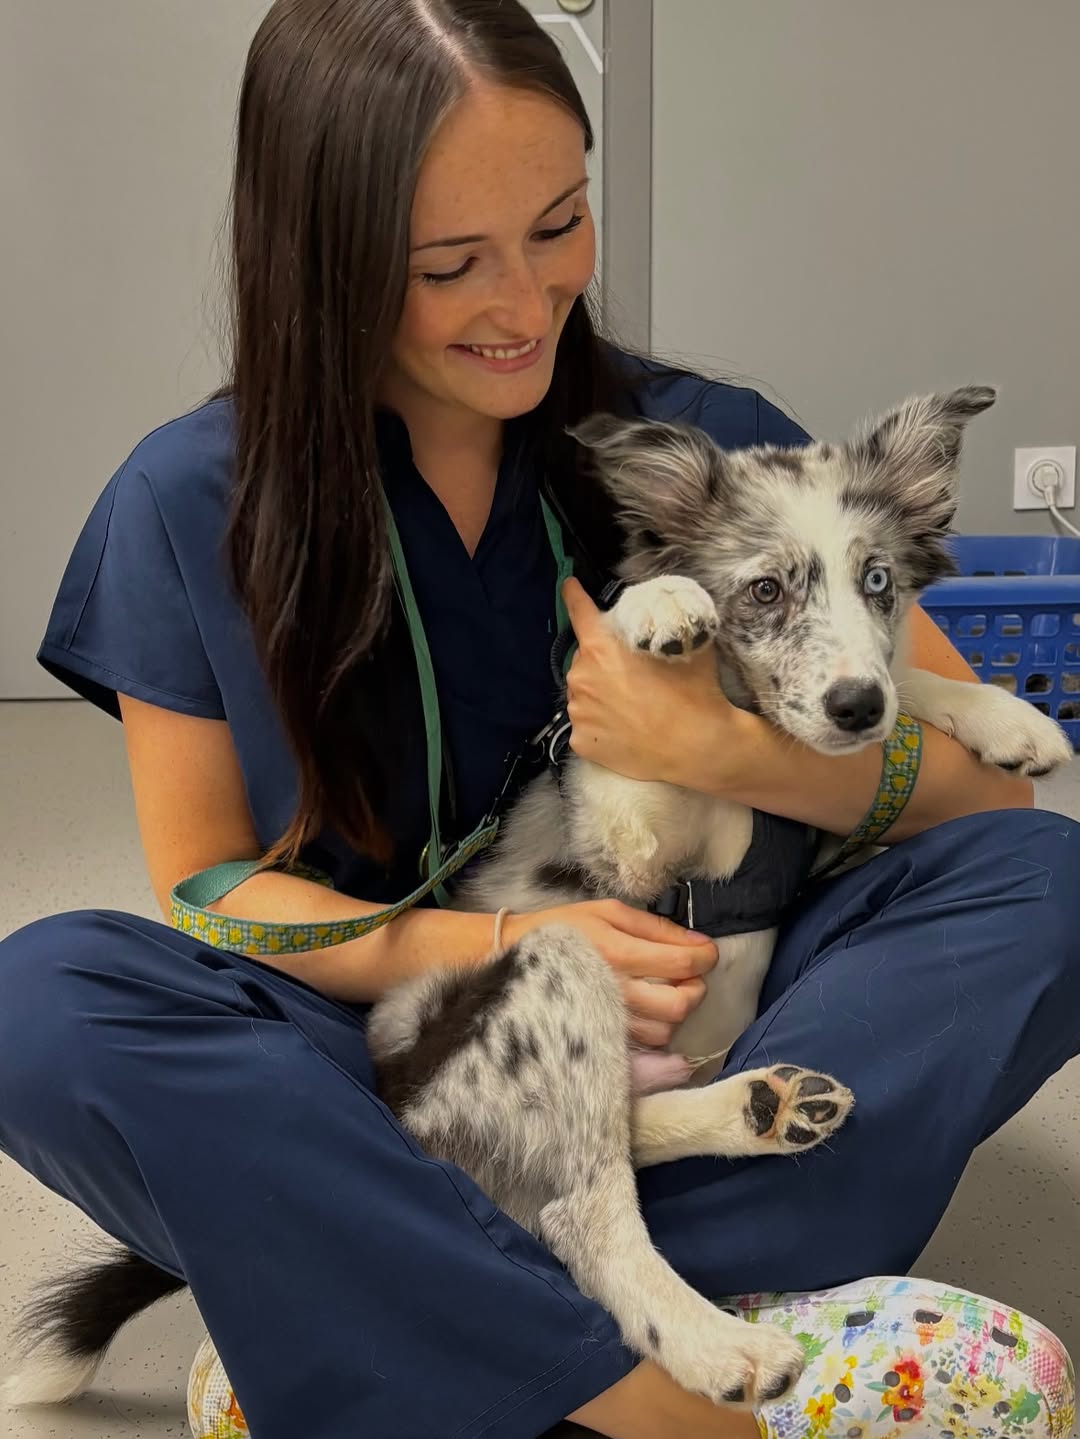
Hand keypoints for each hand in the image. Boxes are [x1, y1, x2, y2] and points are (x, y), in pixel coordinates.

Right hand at [506, 899, 717, 1047]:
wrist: (511, 958)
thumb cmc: (563, 929)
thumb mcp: (608, 912)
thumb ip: (654, 926)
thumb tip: (697, 942)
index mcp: (619, 952)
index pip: (683, 963)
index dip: (706, 958)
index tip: (706, 953)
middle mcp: (616, 991)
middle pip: (680, 1005)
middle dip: (695, 989)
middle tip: (688, 975)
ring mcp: (607, 1020)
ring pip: (665, 1030)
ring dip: (674, 1010)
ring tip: (663, 990)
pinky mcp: (600, 1039)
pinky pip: (645, 1044)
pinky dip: (655, 1027)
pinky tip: (645, 1008)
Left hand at [561, 577, 741, 786]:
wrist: (698, 747)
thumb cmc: (693, 693)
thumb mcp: (685, 644)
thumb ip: (663, 624)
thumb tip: (661, 610)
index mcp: (601, 649)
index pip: (580, 613)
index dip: (574, 596)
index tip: (569, 586)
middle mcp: (581, 678)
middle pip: (584, 659)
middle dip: (601, 661)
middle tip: (631, 676)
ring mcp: (578, 713)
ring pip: (583, 693)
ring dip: (599, 693)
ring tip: (631, 707)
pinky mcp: (581, 742)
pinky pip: (586, 725)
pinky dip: (600, 724)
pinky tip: (624, 729)